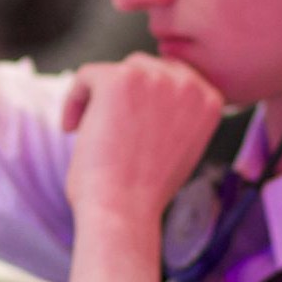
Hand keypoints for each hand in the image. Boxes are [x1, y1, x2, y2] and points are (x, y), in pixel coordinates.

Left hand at [62, 55, 224, 256]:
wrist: (124, 212)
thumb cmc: (146, 191)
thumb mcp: (183, 147)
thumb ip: (178, 115)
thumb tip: (151, 97)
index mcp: (209, 100)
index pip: (172, 78)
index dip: (145, 100)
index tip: (129, 127)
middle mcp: (187, 83)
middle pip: (143, 69)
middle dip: (122, 98)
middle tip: (109, 133)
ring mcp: (154, 77)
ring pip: (115, 72)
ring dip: (99, 99)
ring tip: (92, 132)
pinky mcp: (118, 79)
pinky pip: (87, 75)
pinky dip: (74, 101)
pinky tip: (71, 128)